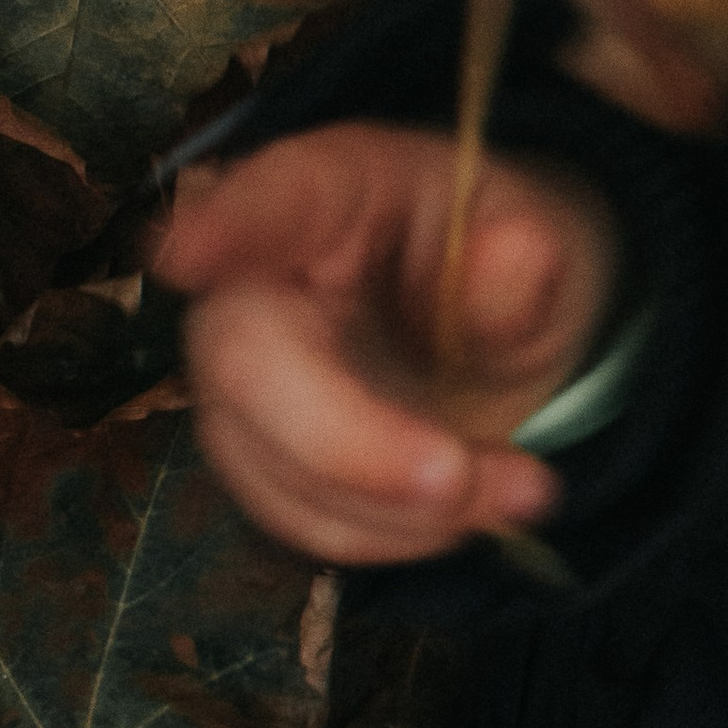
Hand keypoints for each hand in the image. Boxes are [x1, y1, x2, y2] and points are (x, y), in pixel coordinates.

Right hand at [159, 125, 620, 563]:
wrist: (498, 322)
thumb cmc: (502, 259)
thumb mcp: (545, 240)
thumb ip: (526, 257)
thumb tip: (515, 255)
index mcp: (336, 191)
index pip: (271, 198)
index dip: (224, 225)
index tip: (182, 255)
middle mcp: (262, 279)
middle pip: (248, 364)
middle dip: (350, 446)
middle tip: (459, 479)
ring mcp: (247, 374)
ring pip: (269, 465)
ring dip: (395, 509)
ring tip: (517, 490)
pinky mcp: (260, 453)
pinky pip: (296, 519)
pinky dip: (389, 536)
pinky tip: (466, 510)